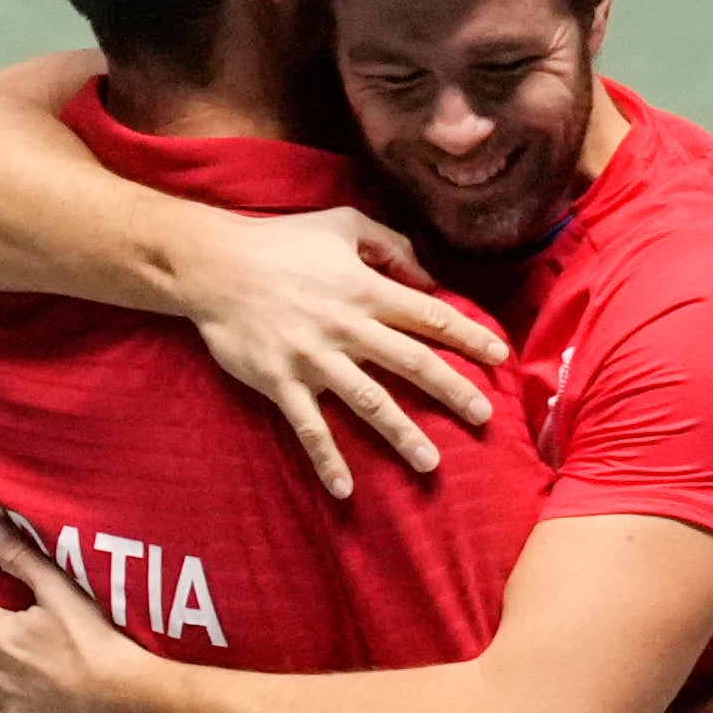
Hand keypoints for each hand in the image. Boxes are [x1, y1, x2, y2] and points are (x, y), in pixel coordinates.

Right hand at [173, 208, 503, 498]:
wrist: (214, 267)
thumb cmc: (280, 243)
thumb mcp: (341, 224)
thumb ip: (390, 245)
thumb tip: (428, 276)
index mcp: (364, 289)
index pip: (429, 315)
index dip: (467, 336)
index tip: (499, 357)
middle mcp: (346, 327)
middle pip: (411, 362)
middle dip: (451, 390)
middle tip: (484, 416)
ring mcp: (313, 358)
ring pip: (367, 401)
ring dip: (401, 433)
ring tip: (431, 462)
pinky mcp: (280, 382)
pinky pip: (308, 427)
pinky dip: (327, 458)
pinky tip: (345, 489)